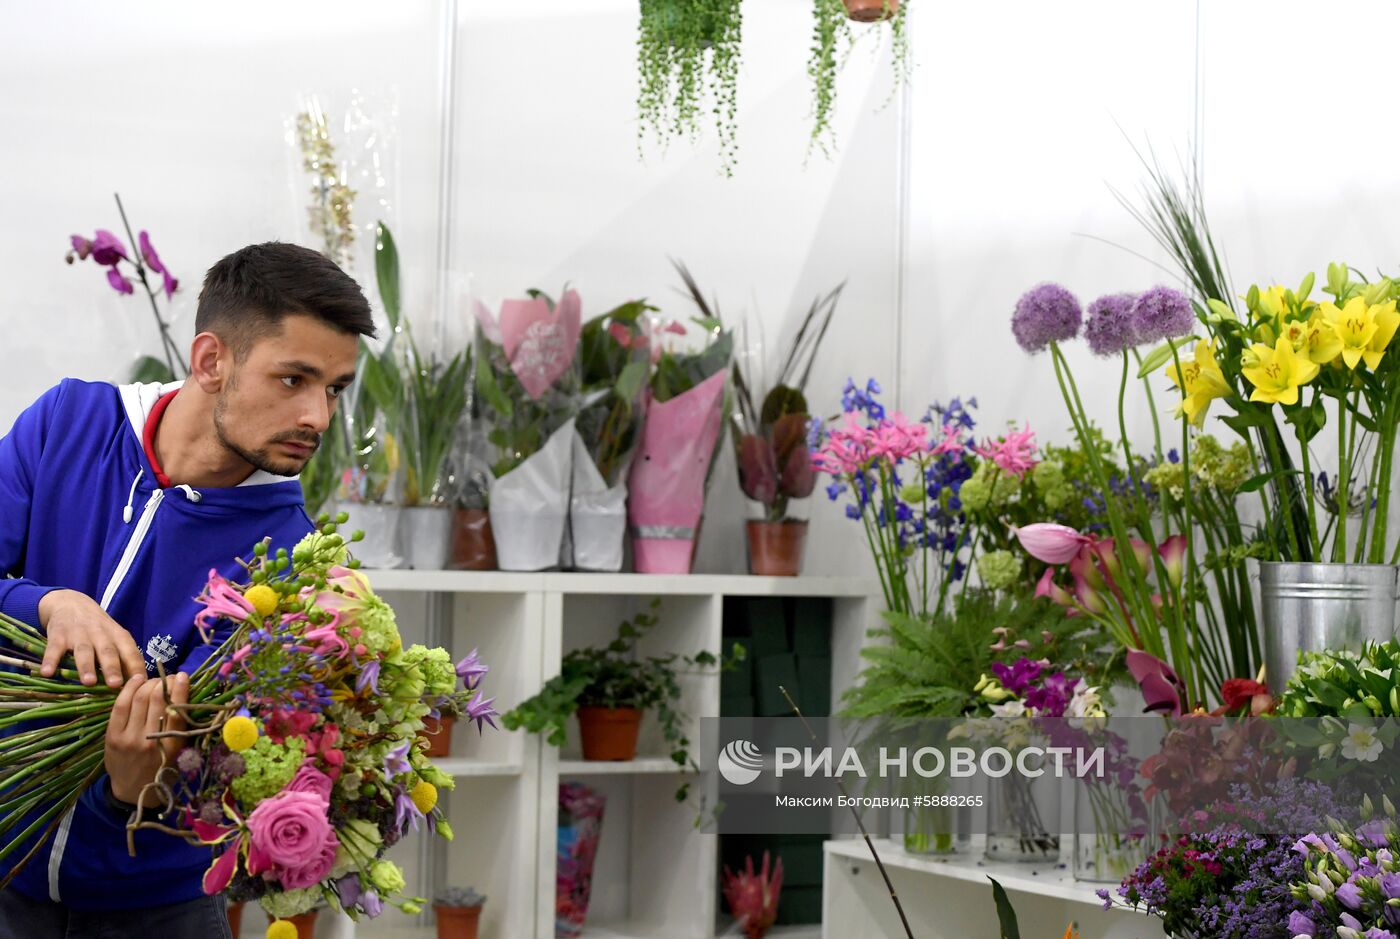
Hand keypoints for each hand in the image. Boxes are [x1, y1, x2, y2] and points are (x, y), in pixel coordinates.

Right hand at [37, 589, 145, 686]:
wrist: (72, 603)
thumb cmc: (99, 629)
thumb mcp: (115, 638)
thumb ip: (123, 659)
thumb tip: (135, 687)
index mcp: (119, 637)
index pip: (131, 653)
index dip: (136, 668)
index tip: (140, 683)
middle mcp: (101, 635)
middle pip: (108, 652)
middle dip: (112, 668)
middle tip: (115, 684)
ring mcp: (79, 634)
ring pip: (84, 651)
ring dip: (86, 667)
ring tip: (88, 682)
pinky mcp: (58, 635)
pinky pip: (54, 649)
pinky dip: (51, 660)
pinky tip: (47, 673)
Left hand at [105, 672, 188, 806]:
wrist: (133, 791)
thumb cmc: (162, 769)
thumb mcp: (179, 751)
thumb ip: (180, 727)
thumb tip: (183, 695)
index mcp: (172, 745)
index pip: (176, 709)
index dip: (179, 687)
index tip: (182, 675)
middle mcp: (150, 739)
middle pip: (156, 698)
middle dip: (162, 682)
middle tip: (166, 678)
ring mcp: (128, 737)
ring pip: (138, 698)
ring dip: (147, 683)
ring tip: (152, 680)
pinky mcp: (112, 736)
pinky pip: (120, 705)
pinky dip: (128, 689)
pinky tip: (136, 681)